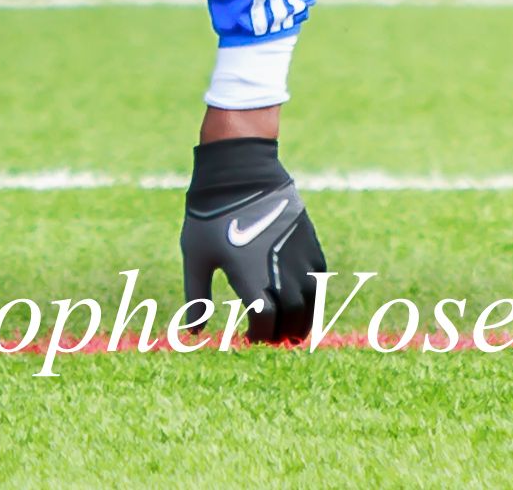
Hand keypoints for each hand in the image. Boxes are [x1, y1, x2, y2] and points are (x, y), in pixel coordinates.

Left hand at [179, 136, 325, 343]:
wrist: (240, 172)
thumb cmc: (211, 215)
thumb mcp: (196, 256)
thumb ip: (196, 296)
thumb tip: (194, 333)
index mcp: (251, 278)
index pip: (264, 323)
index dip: (258, 337)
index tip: (247, 339)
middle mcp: (281, 273)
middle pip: (291, 317)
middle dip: (282, 334)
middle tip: (272, 341)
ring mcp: (299, 258)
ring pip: (310, 303)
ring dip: (303, 322)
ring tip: (291, 332)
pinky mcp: (309, 244)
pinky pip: (318, 280)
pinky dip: (313, 298)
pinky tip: (301, 302)